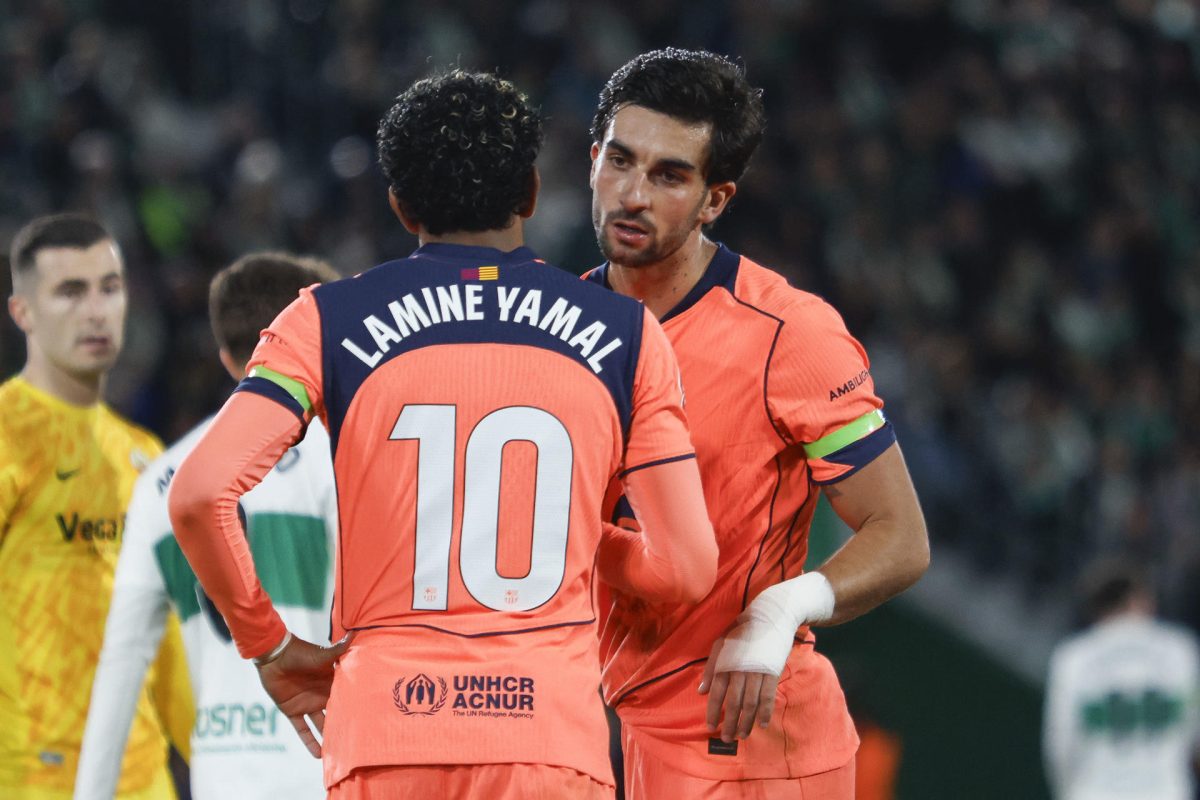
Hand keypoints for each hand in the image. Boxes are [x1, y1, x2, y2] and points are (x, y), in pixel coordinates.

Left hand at [255, 634, 351, 757]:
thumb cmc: (300, 652)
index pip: (347, 696)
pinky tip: (317, 756)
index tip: (371, 717)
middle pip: (336, 713)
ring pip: (321, 725)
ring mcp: (308, 703)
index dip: (357, 705)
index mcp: (332, 681)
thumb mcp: (321, 655)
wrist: (273, 656)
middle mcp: (322, 694)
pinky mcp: (293, 711)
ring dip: (329, 737)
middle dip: (346, 725)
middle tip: (361, 741)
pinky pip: (302, 730)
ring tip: (342, 752)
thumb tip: (354, 634)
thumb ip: (338, 650)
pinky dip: (309, 742)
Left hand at [698, 636, 779, 742]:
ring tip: (742, 736)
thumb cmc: (741, 630)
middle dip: (729, 723)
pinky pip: (768, 697)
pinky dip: (765, 713)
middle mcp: (740, 671)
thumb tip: (701, 692)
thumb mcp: (720, 644)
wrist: (769, 617)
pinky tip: (762, 725)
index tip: (710, 727)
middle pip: (733, 703)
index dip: (713, 712)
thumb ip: (711, 668)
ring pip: (751, 704)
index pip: (716, 694)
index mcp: (725, 664)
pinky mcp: (772, 673)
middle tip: (726, 739)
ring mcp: (757, 673)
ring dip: (746, 723)